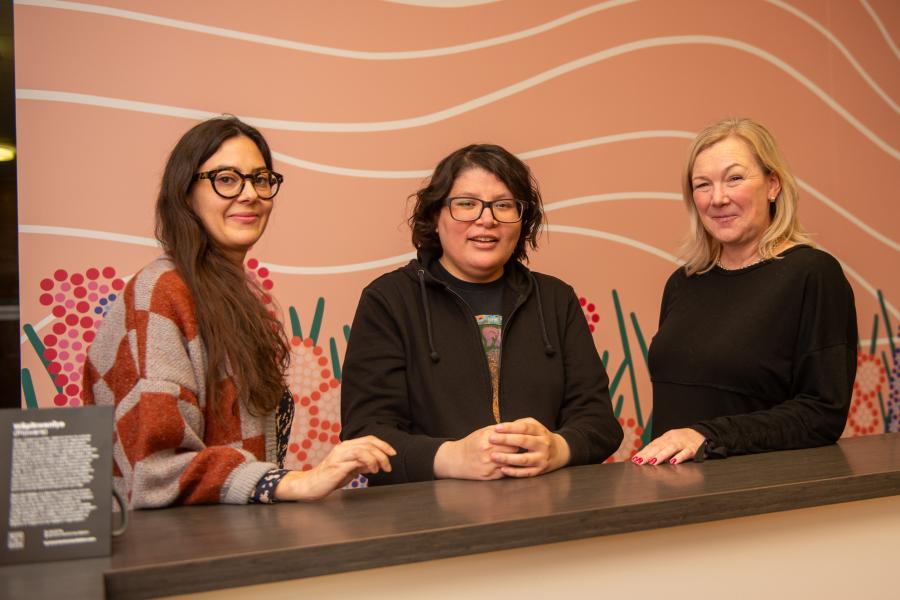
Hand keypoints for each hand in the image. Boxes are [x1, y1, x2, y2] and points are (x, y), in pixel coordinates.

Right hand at [275, 436, 395, 500]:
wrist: (310, 485)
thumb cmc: (329, 478)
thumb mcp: (350, 469)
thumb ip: (362, 464)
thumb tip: (377, 463)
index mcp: (346, 446)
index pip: (369, 439)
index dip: (383, 444)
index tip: (393, 453)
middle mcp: (343, 448)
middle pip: (368, 443)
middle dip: (383, 452)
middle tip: (389, 465)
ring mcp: (339, 456)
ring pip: (363, 449)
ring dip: (376, 458)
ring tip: (381, 469)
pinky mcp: (337, 466)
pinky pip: (356, 460)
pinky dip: (368, 463)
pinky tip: (372, 471)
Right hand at [433, 426, 518, 479]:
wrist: (456, 460)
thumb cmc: (471, 444)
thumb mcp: (482, 432)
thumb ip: (499, 430)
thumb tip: (517, 427)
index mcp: (487, 438)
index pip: (511, 437)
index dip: (518, 438)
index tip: (523, 438)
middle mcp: (488, 451)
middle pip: (512, 449)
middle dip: (518, 448)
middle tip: (523, 447)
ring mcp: (488, 465)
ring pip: (510, 462)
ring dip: (515, 459)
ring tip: (518, 456)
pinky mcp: (489, 476)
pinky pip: (506, 472)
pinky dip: (510, 469)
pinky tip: (510, 465)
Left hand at [488, 417, 570, 477]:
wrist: (559, 452)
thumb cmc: (541, 437)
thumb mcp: (535, 427)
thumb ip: (521, 424)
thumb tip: (504, 426)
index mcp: (541, 432)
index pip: (525, 428)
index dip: (510, 427)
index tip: (497, 428)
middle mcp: (543, 445)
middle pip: (524, 441)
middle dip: (507, 440)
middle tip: (491, 439)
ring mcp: (542, 459)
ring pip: (524, 459)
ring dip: (508, 458)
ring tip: (494, 456)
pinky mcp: (540, 471)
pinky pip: (525, 473)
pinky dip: (514, 472)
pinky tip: (503, 469)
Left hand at [632, 428, 704, 465]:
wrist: (703, 433)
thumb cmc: (684, 440)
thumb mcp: (670, 441)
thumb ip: (660, 448)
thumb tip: (646, 457)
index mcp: (666, 437)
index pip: (652, 445)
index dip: (643, 452)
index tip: (635, 459)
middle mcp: (673, 439)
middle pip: (659, 446)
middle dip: (648, 454)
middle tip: (639, 461)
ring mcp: (683, 443)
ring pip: (671, 448)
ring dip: (661, 455)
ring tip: (653, 462)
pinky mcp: (693, 448)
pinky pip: (686, 452)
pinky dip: (680, 456)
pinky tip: (674, 462)